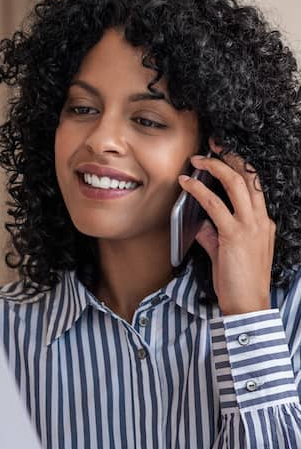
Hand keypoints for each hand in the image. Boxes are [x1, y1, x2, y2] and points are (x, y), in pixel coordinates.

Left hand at [178, 137, 274, 315]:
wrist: (248, 304)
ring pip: (235, 184)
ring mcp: (249, 226)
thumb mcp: (227, 251)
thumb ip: (214, 234)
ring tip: (196, 159)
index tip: (224, 153)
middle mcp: (260, 219)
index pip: (254, 185)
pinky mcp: (233, 235)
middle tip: (213, 144)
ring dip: (214, 166)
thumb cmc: (238, 280)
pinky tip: (186, 183)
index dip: (240, 166)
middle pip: (248, 177)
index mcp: (262, 222)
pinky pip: (214, 205)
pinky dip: (198, 190)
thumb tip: (200, 223)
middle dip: (231, 156)